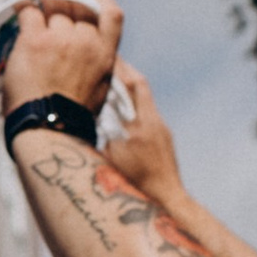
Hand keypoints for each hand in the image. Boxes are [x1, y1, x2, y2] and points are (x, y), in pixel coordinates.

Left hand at [0, 0, 121, 123]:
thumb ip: (94, 64)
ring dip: (43, 20)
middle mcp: (86, 42)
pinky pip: (30, 12)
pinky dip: (24, 11)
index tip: (88, 0)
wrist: (50, 129)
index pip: (112, 14)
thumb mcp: (97, 89)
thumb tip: (83, 52)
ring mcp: (61, 39)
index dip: (98, 1)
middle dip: (63, 15)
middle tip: (49, 25)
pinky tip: (20, 12)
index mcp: (105, 55)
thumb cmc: (70, 118)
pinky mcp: (36, 40)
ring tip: (32, 35)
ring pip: (52, 13)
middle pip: (75, 12)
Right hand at [99, 59, 184, 208]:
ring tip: (111, 81)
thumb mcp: (111, 157)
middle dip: (124, 72)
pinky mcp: (164, 140)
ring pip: (144, 100)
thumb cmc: (136, 185)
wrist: (167, 201)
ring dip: (128, 89)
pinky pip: (147, 115)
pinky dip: (133, 106)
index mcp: (142, 123)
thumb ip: (102, 133)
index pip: (133, 83)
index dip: (119, 67)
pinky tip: (121, 111)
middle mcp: (156, 123)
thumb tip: (89, 115)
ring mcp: (162, 131)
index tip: (105, 55)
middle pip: (140, 87)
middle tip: (107, 60)